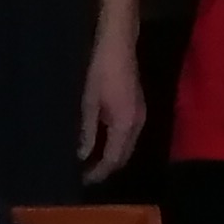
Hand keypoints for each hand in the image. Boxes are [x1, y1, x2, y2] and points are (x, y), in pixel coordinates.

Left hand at [77, 36, 146, 184]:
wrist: (118, 43)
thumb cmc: (100, 70)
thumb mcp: (89, 102)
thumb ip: (88, 131)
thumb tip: (83, 156)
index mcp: (125, 125)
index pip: (114, 159)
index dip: (99, 172)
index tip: (83, 180)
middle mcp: (137, 124)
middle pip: (124, 156)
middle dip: (107, 168)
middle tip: (86, 175)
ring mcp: (140, 115)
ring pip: (127, 146)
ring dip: (112, 156)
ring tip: (91, 162)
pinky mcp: (138, 107)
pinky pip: (128, 135)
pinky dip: (116, 143)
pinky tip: (101, 142)